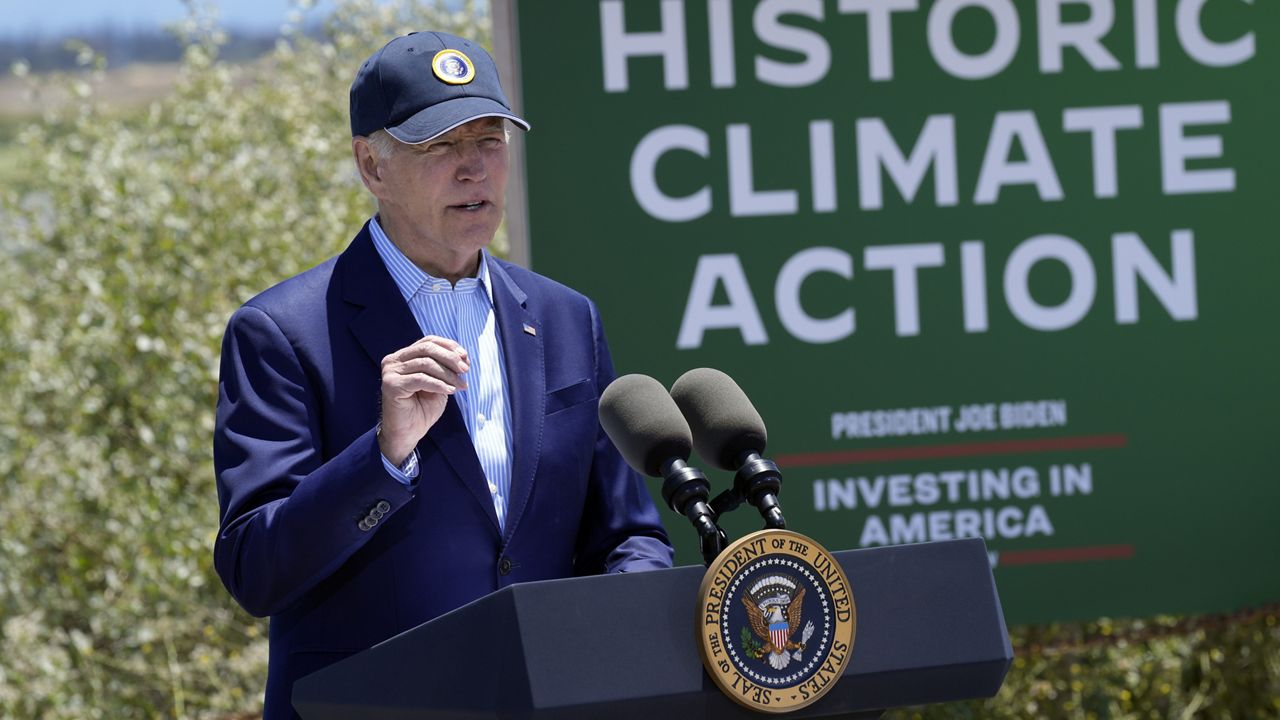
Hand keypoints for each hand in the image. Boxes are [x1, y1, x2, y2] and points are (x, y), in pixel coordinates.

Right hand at [379, 336, 468, 464]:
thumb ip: (446, 368)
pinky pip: (421, 379)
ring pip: (426, 364)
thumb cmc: (422, 409)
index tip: (466, 357)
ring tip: (461, 385)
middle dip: (450, 358)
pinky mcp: (392, 385)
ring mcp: (391, 372)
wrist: (408, 433)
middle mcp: (394, 361)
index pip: (428, 341)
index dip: (449, 346)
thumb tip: (462, 356)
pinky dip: (439, 384)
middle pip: (427, 349)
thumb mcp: (439, 383)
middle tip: (466, 370)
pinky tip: (450, 391)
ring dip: (448, 374)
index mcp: (403, 356)